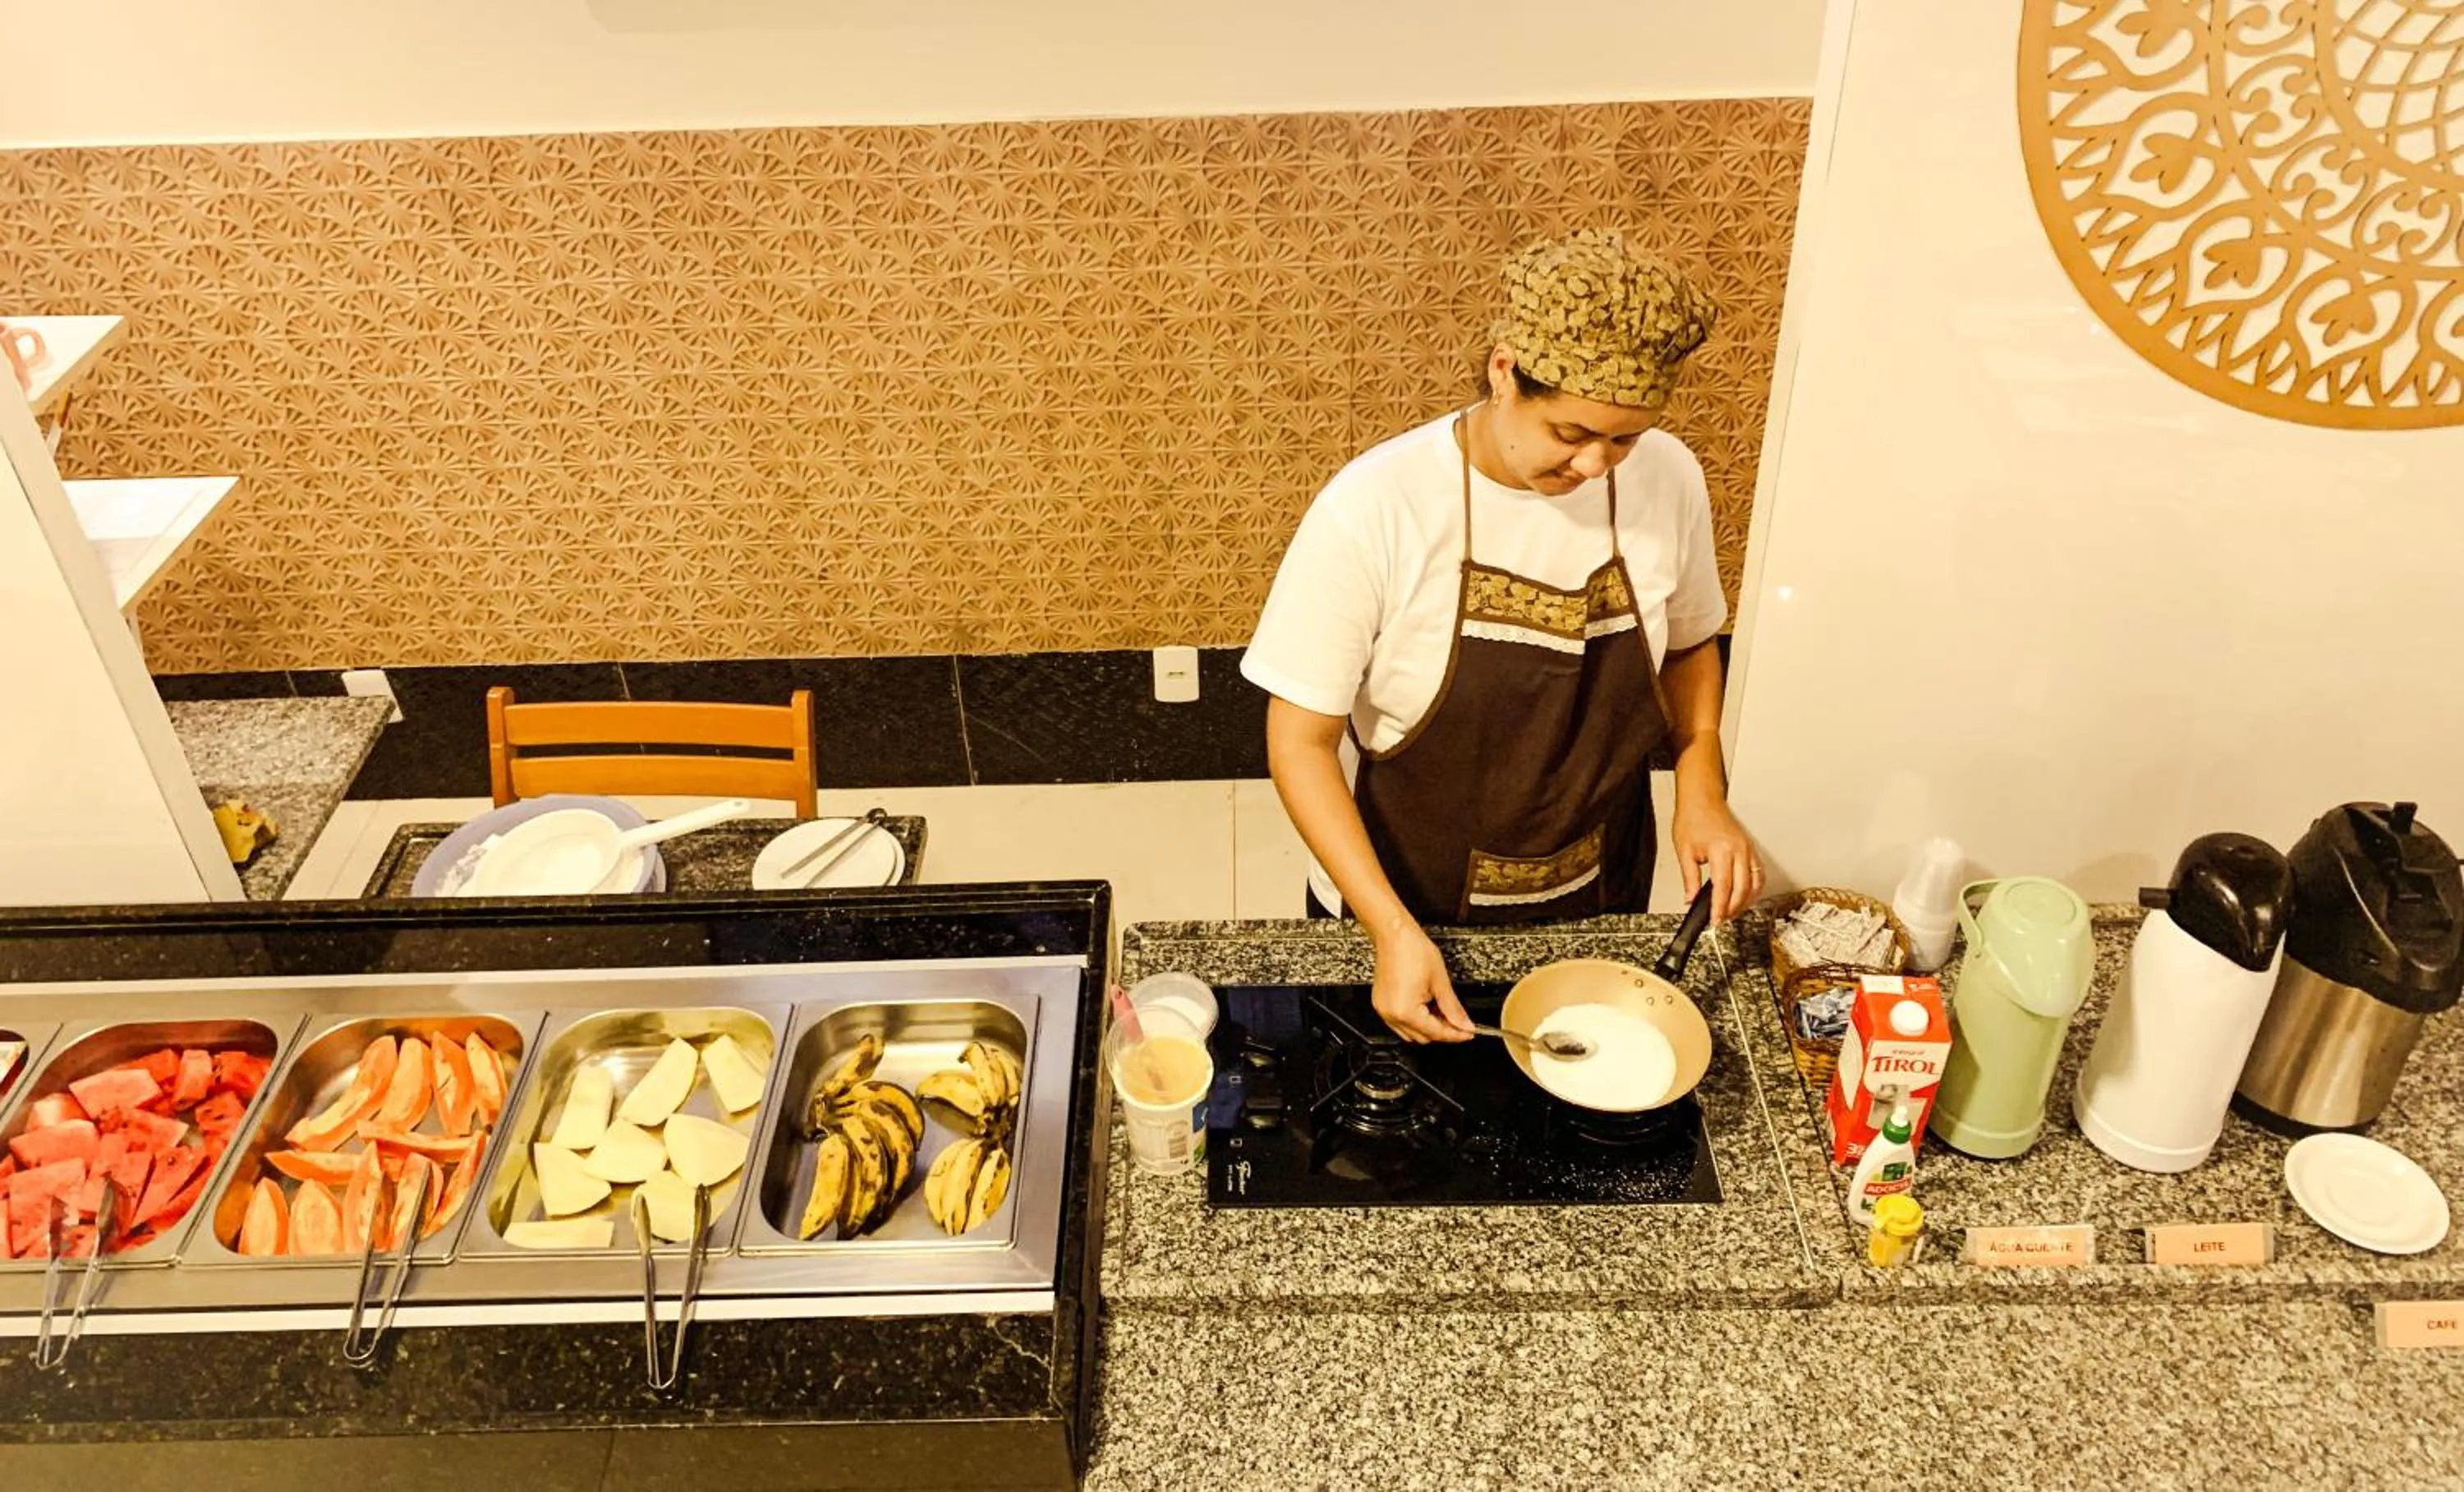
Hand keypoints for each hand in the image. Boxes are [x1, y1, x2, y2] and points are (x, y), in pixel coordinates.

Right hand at [1369, 920, 1472, 1043]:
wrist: (1394, 933)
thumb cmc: (1412, 950)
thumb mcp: (1440, 981)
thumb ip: (1453, 1008)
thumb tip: (1465, 1024)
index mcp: (1405, 1011)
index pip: (1436, 1032)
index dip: (1456, 1034)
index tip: (1468, 1032)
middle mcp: (1391, 1014)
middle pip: (1423, 1037)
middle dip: (1442, 1031)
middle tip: (1459, 1021)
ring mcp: (1384, 1010)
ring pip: (1411, 1033)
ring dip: (1428, 1028)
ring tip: (1443, 1012)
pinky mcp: (1381, 1004)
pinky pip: (1400, 1023)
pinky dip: (1415, 1021)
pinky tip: (1427, 1008)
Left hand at [1671, 791, 1764, 923]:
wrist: (1702, 800)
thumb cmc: (1693, 818)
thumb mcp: (1684, 851)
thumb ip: (1689, 878)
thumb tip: (1691, 898)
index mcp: (1721, 850)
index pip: (1723, 886)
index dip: (1720, 907)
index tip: (1715, 920)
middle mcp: (1739, 850)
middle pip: (1742, 888)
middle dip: (1732, 909)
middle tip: (1721, 919)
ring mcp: (1748, 849)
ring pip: (1755, 883)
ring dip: (1745, 901)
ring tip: (1731, 912)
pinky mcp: (1751, 848)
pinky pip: (1758, 873)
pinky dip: (1754, 889)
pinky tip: (1744, 896)